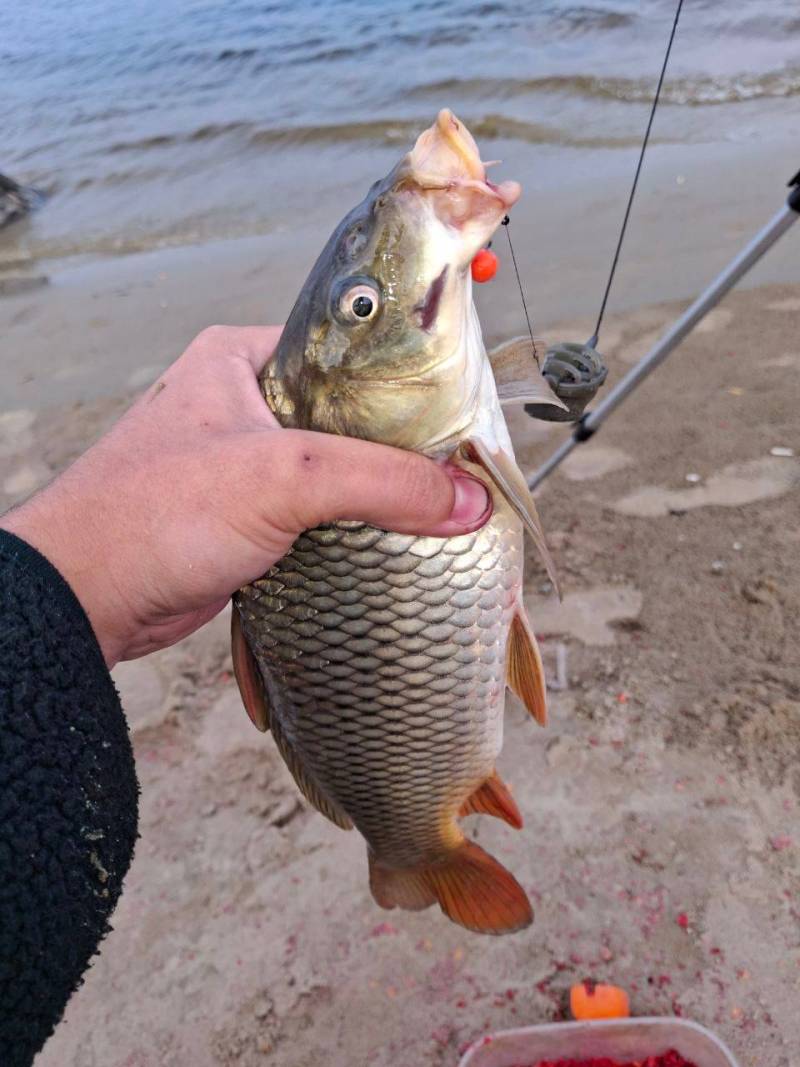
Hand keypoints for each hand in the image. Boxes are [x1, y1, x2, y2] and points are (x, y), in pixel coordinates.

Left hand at [1, 326, 490, 666]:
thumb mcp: (281, 476)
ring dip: (381, 497)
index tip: (468, 411)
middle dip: (404, 450)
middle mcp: (246, 404)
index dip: (412, 381)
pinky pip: (320, 516)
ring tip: (444, 510)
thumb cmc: (156, 513)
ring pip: (339, 472)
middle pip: (352, 419)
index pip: (350, 353)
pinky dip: (354, 531)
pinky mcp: (248, 519)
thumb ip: (381, 480)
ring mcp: (247, 465)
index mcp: (244, 359)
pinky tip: (395, 544)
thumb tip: (469, 500)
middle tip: (463, 472)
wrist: (85, 597)